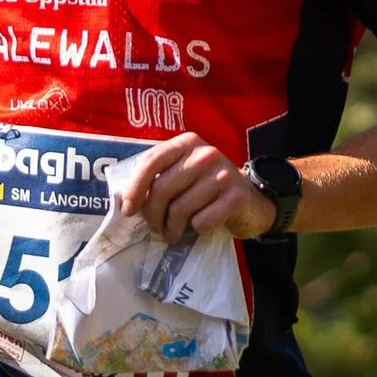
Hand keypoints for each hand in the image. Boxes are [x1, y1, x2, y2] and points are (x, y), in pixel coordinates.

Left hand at [112, 134, 269, 244]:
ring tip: (174, 233)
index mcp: (188, 142)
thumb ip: (159, 177)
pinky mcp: (237, 196)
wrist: (251, 201)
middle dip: (152, 215)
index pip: (151, 161)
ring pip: (180, 209)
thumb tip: (126, 200)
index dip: (135, 188)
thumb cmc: (207, 190)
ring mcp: (223, 174)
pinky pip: (202, 221)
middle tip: (155, 228)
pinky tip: (201, 227)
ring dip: (172, 228)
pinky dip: (197, 229)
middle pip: (162, 189)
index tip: (128, 210)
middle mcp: (206, 153)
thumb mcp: (183, 174)